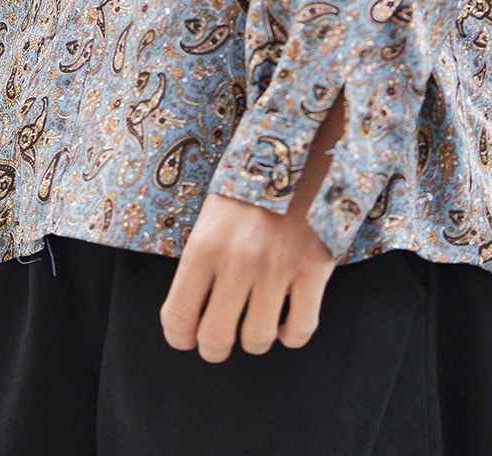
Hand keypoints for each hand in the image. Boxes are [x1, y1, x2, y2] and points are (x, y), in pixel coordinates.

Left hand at [160, 89, 347, 361]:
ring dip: (254, 339)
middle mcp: (238, 260)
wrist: (304, 145)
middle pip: (215, 338)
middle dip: (214, 347)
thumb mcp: (214, 213)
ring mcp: (278, 267)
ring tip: (256, 322)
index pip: (177, 316)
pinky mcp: (314, 269)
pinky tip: (286, 318)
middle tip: (220, 338)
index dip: (179, 337)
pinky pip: (300, 329)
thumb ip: (202, 260)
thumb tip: (192, 311)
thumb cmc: (252, 183)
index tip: (187, 336)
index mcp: (205, 244)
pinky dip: (291, 335)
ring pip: (257, 340)